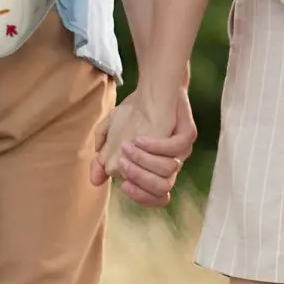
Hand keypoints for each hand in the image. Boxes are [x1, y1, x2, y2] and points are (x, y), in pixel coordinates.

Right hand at [90, 87, 195, 207]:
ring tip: (127, 146)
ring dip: (144, 161)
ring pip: (168, 170)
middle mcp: (172, 163)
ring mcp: (182, 150)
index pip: (156, 197)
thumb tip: (95, 181)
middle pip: (162, 188)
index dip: (141, 197)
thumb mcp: (112, 134)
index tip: (123, 185)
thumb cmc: (134, 113)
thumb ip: (103, 157)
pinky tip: (139, 138)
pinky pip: (175, 148)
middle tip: (122, 163)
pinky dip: (155, 146)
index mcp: (157, 169)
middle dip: (140, 178)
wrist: (153, 86)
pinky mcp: (188, 134)